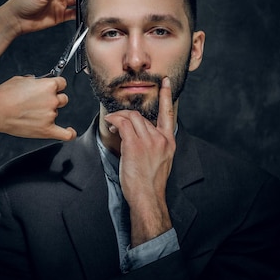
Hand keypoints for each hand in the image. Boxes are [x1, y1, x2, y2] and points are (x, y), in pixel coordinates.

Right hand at [0, 75, 75, 140]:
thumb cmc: (4, 95)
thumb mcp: (20, 79)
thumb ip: (33, 81)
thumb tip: (36, 82)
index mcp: (48, 85)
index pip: (62, 83)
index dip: (56, 86)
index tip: (53, 88)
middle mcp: (52, 100)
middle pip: (63, 98)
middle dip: (54, 99)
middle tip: (40, 102)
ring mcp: (50, 115)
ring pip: (58, 112)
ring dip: (49, 112)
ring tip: (33, 113)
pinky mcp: (47, 130)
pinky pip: (65, 134)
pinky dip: (69, 133)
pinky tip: (70, 131)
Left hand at [103, 77, 175, 245]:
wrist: (147, 197)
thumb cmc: (150, 183)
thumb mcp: (159, 160)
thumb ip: (153, 144)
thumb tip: (137, 133)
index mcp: (169, 141)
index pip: (168, 114)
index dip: (166, 96)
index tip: (166, 83)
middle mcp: (161, 139)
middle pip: (141, 116)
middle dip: (126, 116)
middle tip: (116, 122)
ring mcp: (149, 141)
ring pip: (131, 117)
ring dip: (118, 118)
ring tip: (113, 124)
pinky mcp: (135, 144)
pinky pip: (122, 123)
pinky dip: (114, 120)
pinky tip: (110, 123)